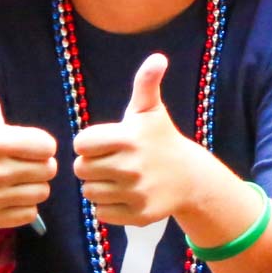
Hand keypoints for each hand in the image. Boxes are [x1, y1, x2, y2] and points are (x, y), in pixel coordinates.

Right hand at [0, 45, 58, 229]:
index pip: (47, 146)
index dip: (40, 144)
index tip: (24, 142)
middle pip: (47, 170)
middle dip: (39, 165)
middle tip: (21, 160)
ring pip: (41, 193)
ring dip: (34, 185)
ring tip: (16, 177)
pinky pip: (30, 214)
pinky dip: (24, 206)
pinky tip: (9, 194)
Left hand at [73, 54, 220, 225]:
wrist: (191, 177)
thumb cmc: (161, 139)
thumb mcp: (151, 110)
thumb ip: (146, 83)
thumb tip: (158, 57)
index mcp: (129, 138)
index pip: (81, 144)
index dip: (89, 143)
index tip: (105, 143)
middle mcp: (132, 166)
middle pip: (81, 169)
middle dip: (92, 165)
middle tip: (112, 162)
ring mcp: (135, 192)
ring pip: (89, 192)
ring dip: (98, 186)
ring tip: (118, 179)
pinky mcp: (138, 215)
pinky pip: (100, 213)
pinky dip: (108, 207)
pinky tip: (124, 195)